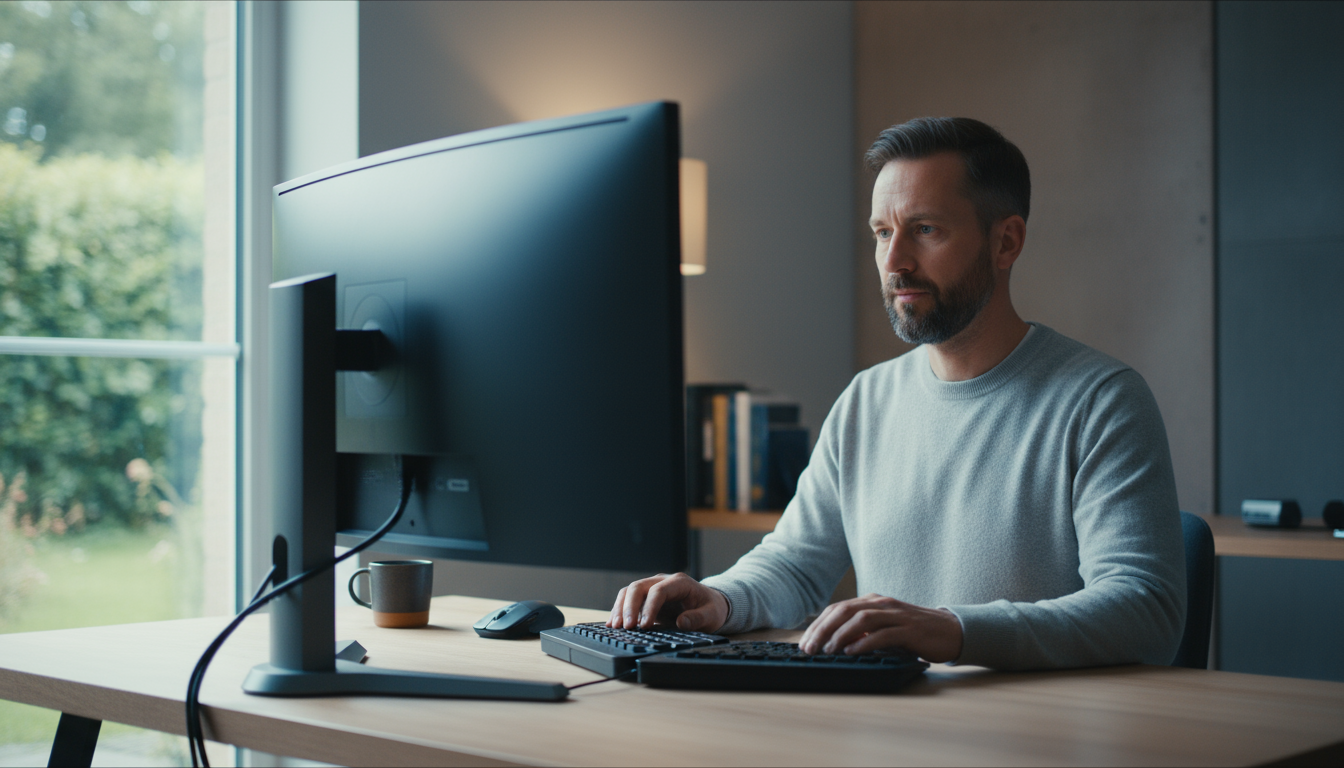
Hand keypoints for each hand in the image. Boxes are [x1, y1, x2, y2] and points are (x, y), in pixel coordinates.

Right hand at [607, 572, 728, 632]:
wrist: (709, 603)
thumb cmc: (710, 607)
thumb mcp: (711, 615)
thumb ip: (698, 618)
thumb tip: (681, 622)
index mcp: (679, 582)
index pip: (658, 591)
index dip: (649, 608)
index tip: (645, 625)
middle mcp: (662, 581)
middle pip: (638, 587)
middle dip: (629, 607)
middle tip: (626, 627)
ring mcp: (652, 588)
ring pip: (629, 592)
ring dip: (620, 608)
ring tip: (615, 627)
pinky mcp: (646, 598)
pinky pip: (628, 600)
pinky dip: (619, 610)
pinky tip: (613, 624)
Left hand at [799, 593, 962, 661]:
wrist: (951, 631)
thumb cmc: (914, 632)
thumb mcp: (884, 628)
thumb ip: (863, 631)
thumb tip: (833, 643)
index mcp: (872, 601)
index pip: (837, 609)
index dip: (818, 624)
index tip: (804, 642)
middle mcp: (882, 603)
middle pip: (844, 611)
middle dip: (822, 629)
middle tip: (809, 648)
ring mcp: (896, 615)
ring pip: (861, 619)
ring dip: (840, 635)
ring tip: (827, 651)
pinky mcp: (909, 630)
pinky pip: (883, 634)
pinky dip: (865, 642)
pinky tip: (852, 651)